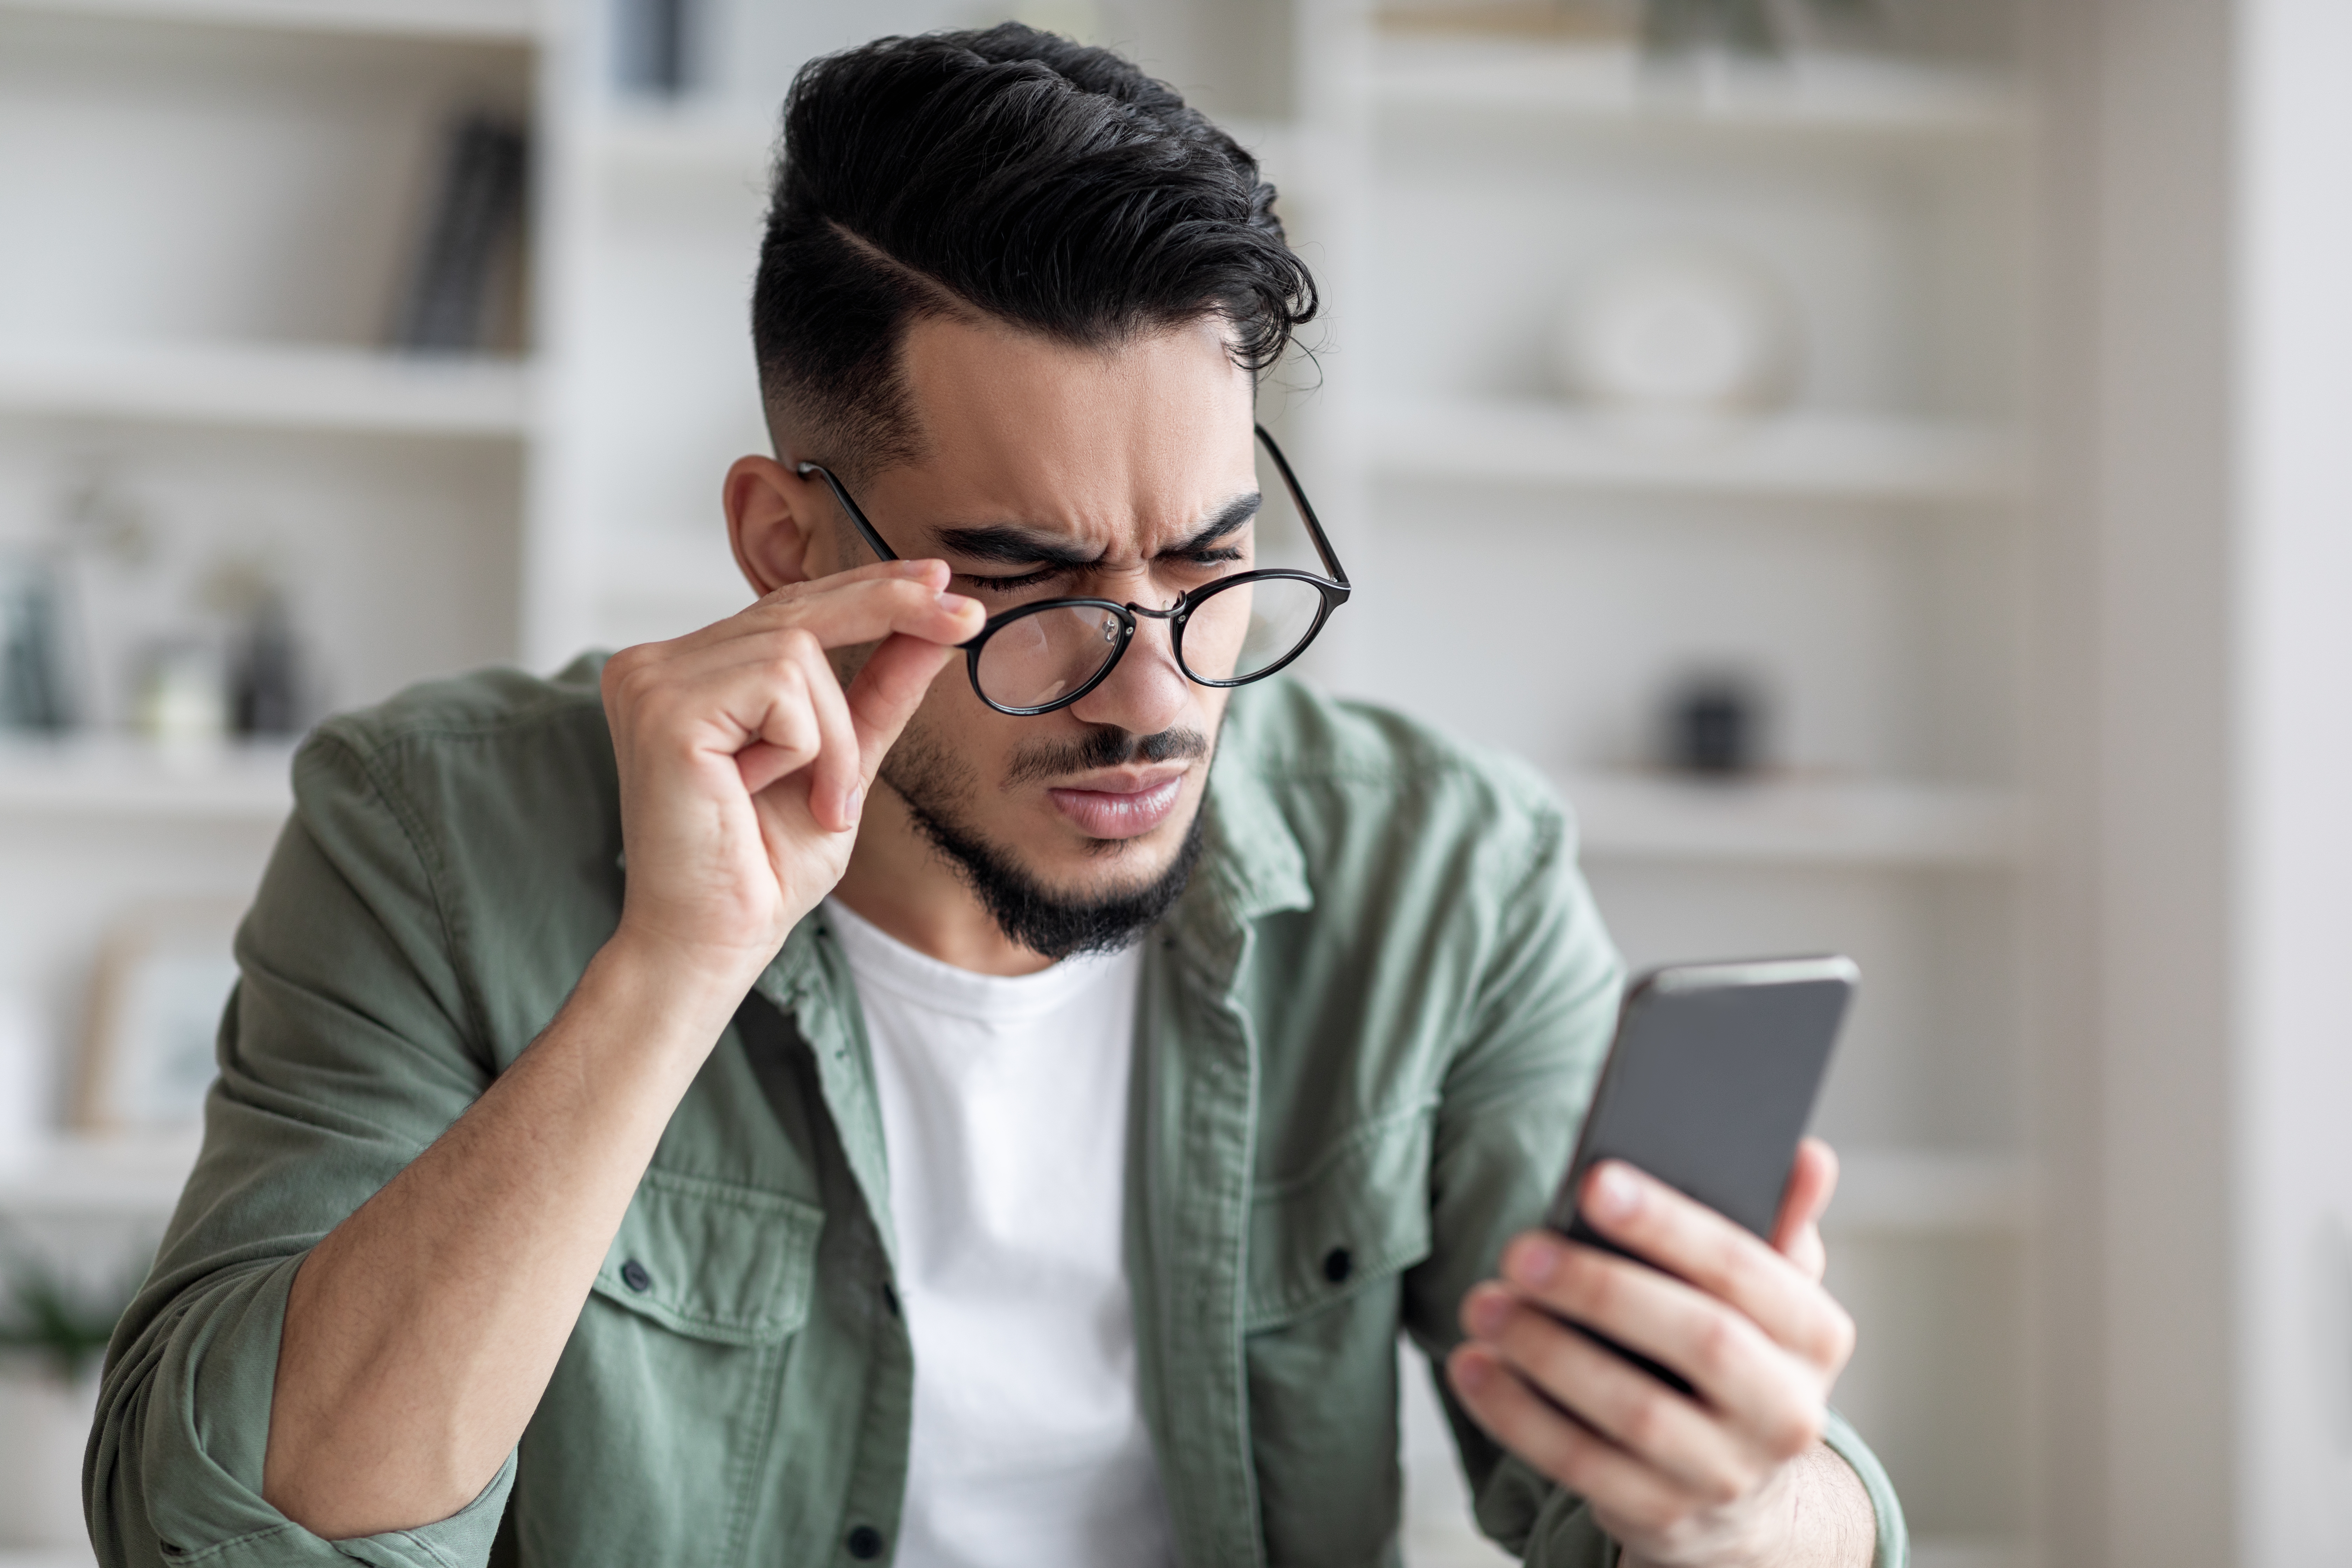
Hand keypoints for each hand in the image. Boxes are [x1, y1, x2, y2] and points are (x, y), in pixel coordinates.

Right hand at [600, 559, 982, 992]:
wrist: (719, 940)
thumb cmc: (764, 866)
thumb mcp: (844, 761)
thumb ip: (879, 689)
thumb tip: (937, 621)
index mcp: (689, 672)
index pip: (788, 606)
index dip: (869, 588)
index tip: (941, 581)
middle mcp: (657, 664)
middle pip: (796, 605)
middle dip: (891, 608)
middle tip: (966, 618)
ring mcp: (650, 678)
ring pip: (799, 650)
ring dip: (833, 736)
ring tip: (816, 798)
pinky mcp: (662, 705)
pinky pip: (782, 685)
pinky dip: (807, 747)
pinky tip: (768, 793)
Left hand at [1447, 1139, 1861, 1567]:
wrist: (1740, 1489)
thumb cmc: (1737, 1355)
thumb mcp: (1769, 1294)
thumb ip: (1778, 1223)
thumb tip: (1806, 1155)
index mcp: (1818, 1337)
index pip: (1745, 1270)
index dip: (1671, 1225)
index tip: (1594, 1182)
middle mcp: (1788, 1413)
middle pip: (1697, 1340)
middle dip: (1600, 1289)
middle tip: (1519, 1250)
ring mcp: (1727, 1474)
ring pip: (1634, 1411)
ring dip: (1546, 1352)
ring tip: (1483, 1305)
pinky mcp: (1662, 1516)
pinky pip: (1581, 1467)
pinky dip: (1518, 1415)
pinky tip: (1473, 1367)